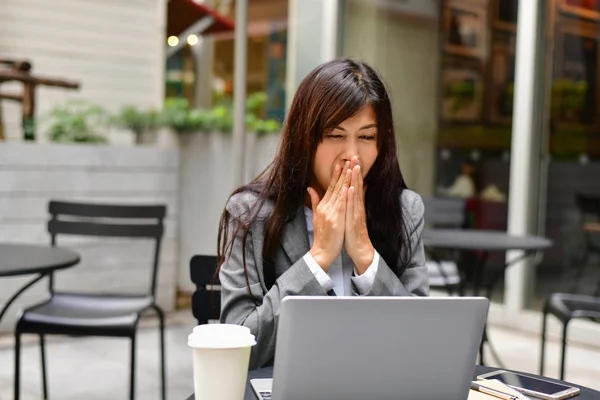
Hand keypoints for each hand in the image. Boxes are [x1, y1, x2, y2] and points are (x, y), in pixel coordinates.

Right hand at [307, 161, 350, 270]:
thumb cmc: (322, 236)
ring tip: (350, 168)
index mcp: (323, 206)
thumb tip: (310, 188)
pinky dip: (344, 196)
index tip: (340, 163)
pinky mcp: (336, 220)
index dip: (336, 175)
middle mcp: (326, 207)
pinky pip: (341, 206)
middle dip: (343, 173)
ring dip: (346, 180)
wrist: (322, 252)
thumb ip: (315, 201)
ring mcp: (331, 213)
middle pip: (336, 187)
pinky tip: (348, 187)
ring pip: (339, 194)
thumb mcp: (317, 216)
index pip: (331, 187)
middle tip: (348, 159)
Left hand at [345, 156, 374, 274]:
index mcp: (355, 205)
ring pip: (356, 194)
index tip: (352, 159)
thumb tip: (352, 192)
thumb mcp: (351, 216)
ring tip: (354, 167)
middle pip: (357, 186)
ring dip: (355, 180)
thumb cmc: (353, 233)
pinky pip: (352, 208)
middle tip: (355, 156)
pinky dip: (351, 198)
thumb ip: (351, 203)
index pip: (355, 185)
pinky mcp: (353, 221)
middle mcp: (357, 207)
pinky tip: (350, 189)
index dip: (354, 173)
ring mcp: (356, 213)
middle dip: (356, 171)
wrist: (360, 249)